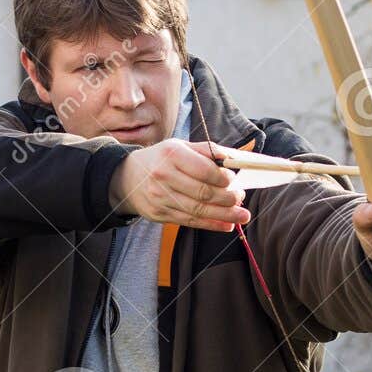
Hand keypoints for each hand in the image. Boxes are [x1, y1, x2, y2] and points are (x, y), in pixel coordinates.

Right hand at [109, 139, 249, 231]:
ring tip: (243, 215)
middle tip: (241, 198)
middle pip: (203, 192)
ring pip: (199, 210)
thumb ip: (206, 150)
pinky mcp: (161, 214)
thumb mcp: (180, 146)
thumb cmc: (161, 159)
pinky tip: (228, 224)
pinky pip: (191, 221)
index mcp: (171, 155)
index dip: (223, 178)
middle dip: (228, 198)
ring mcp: (161, 198)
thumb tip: (232, 159)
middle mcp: (164, 176)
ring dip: (225, 215)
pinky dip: (212, 224)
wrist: (128, 178)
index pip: (203, 170)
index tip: (235, 180)